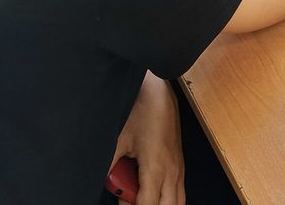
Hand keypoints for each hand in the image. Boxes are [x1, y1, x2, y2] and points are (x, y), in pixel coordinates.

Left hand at [110, 73, 184, 204]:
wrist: (159, 91)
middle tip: (129, 201)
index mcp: (156, 169)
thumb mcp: (119, 139)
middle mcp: (172, 172)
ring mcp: (179, 169)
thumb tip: (105, 181)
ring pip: (178, 203)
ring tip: (140, 198)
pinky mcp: (180, 164)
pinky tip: (150, 191)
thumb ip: (110, 165)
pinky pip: (179, 192)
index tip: (120, 202)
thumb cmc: (141, 110)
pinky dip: (167, 199)